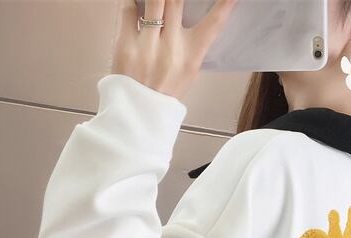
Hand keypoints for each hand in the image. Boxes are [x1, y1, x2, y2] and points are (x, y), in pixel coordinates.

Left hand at [111, 0, 238, 102]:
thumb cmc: (163, 94)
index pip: (213, 24)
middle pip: (176, 1)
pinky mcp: (125, 44)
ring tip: (156, 2)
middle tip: (173, 1)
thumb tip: (192, 15)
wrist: (138, 115)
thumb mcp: (187, 73)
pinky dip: (132, 2)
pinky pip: (128, 9)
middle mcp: (171, 50)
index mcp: (191, 57)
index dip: (225, 5)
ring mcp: (147, 47)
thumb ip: (191, 45)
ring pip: (154, 0)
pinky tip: (135, 6)